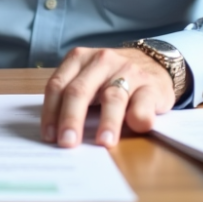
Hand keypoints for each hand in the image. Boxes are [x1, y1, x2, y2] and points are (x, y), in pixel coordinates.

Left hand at [40, 47, 176, 148]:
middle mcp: (101, 61)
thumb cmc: (112, 78)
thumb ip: (73, 98)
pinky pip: (143, 102)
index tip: (49, 136)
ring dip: (107, 122)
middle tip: (67, 142)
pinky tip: (137, 127)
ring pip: (113, 97)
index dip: (51, 112)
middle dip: (71, 118)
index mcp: (79, 59)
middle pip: (80, 91)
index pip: (58, 85)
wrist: (153, 63)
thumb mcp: (88, 80)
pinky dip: (139, 116)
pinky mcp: (151, 85)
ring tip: (103, 142)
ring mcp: (127, 71)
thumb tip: (55, 134)